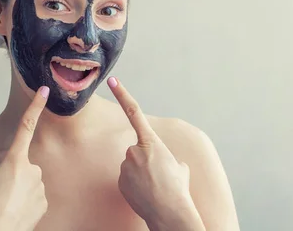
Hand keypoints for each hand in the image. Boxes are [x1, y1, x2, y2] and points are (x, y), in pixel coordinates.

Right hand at [0, 86, 49, 230]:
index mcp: (14, 160)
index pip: (26, 126)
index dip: (35, 106)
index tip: (45, 90)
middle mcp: (31, 169)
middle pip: (22, 166)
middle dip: (12, 176)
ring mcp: (40, 186)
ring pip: (29, 183)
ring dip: (18, 190)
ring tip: (4, 205)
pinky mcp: (44, 202)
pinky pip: (34, 197)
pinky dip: (25, 203)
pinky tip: (14, 214)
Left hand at [108, 77, 205, 230]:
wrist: (170, 212)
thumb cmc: (178, 188)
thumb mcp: (179, 166)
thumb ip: (167, 157)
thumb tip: (164, 163)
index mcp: (151, 142)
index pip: (134, 112)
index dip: (123, 94)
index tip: (113, 80)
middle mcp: (134, 151)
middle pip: (138, 150)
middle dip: (147, 161)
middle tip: (160, 176)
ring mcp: (125, 166)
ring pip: (132, 165)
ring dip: (142, 174)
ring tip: (155, 186)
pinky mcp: (120, 181)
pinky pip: (127, 178)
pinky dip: (135, 184)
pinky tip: (146, 193)